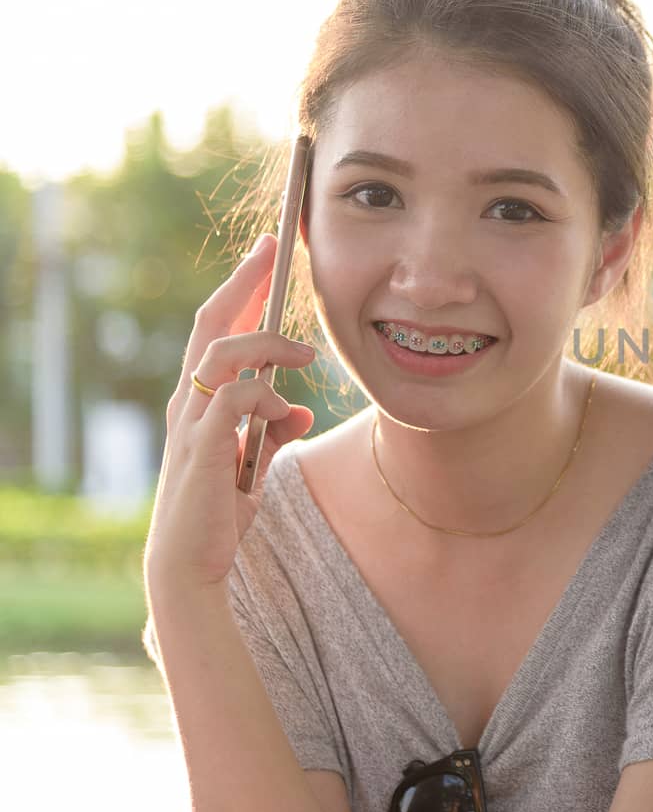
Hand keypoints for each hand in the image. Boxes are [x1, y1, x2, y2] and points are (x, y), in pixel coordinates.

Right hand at [144, 233, 318, 596]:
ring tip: (305, 354)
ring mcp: (191, 421)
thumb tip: (300, 408)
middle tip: (271, 248)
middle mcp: (187, 402)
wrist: (193, 563)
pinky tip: (284, 413)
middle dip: (242, 281)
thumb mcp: (255, 464)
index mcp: (198, 400)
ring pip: (222, 353)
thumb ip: (273, 431)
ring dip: (267, 345)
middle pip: (209, 323)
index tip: (263, 257)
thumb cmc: (219, 513)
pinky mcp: (203, 445)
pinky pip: (236, 398)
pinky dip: (265, 397)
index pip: (215, 330)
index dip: (238, 290)